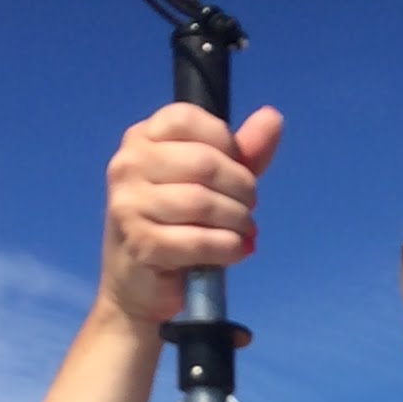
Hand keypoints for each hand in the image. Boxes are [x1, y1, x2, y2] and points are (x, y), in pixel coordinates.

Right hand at [98, 102, 283, 327]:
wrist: (138, 284)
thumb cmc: (176, 226)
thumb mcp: (210, 183)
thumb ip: (241, 153)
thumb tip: (274, 117)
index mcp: (141, 139)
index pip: (189, 119)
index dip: (226, 144)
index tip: (238, 171)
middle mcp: (128, 165)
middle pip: (203, 162)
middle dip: (241, 188)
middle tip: (249, 209)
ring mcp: (130, 205)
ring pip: (203, 202)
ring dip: (238, 220)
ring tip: (245, 232)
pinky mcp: (142, 244)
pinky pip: (199, 240)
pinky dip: (228, 247)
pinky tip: (238, 251)